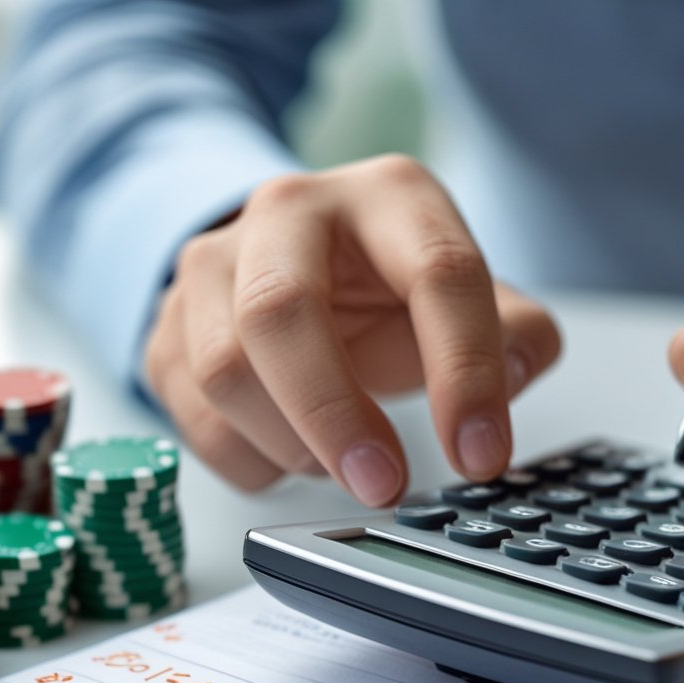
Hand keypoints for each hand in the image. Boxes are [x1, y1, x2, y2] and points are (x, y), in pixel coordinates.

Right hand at [144, 156, 561, 504]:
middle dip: (335, 415)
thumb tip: (515, 372)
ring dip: (292, 443)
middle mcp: (289, 210)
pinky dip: (250, 459)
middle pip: (281, 311)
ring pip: (224, 368)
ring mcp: (212, 264)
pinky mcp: (167, 325)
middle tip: (386, 485)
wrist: (297, 262)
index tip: (481, 456)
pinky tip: (296, 457)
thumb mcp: (470, 298)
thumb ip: (516, 335)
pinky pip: (190, 414)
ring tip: (346, 465)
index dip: (465, 374)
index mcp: (388, 196)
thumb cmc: (393, 286)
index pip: (436, 274)